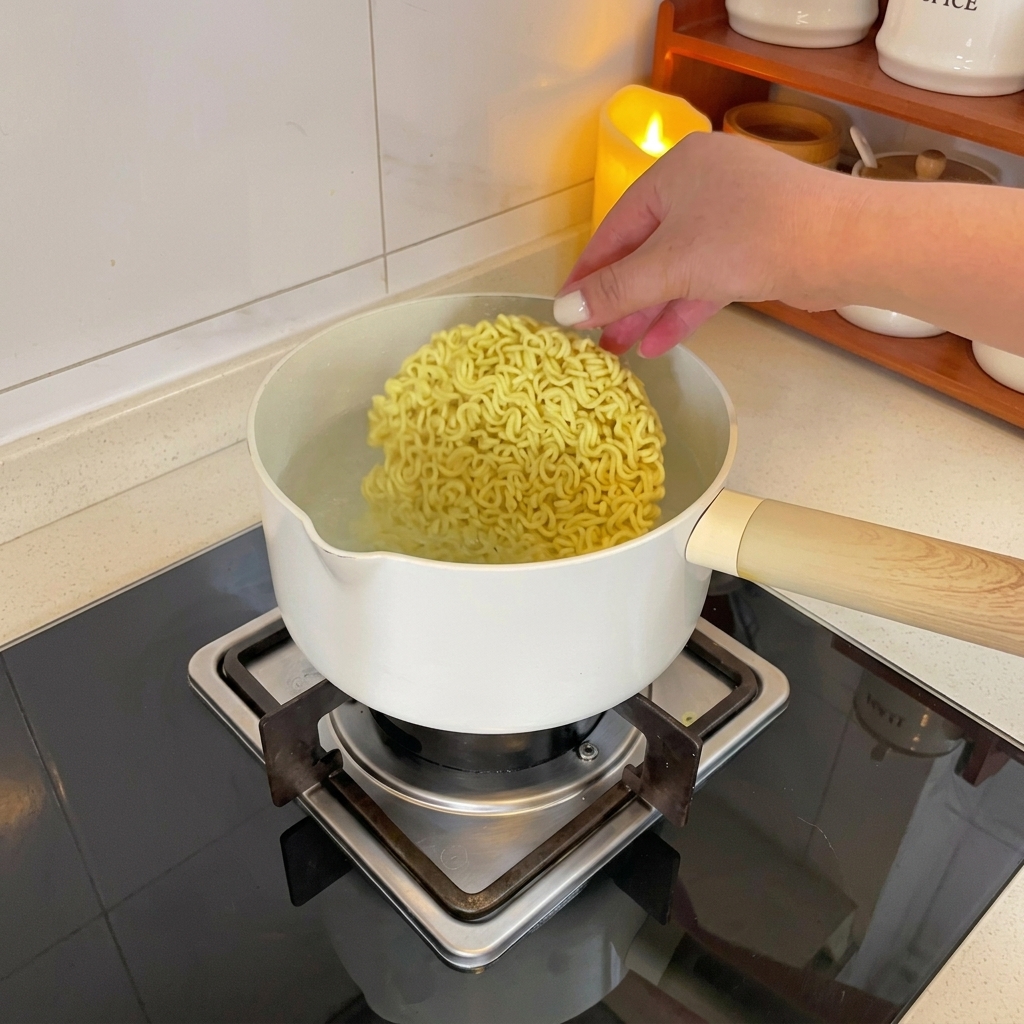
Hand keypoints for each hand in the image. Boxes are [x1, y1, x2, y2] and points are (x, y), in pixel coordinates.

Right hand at [555, 131, 854, 356]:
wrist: (847, 245)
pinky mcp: (757, 246)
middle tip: (592, 339)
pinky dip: (683, 309)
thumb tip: (564, 310)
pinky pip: (705, 278)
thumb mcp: (673, 264)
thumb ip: (616, 289)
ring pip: (676, 268)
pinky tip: (659, 343)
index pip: (616, 226)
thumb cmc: (752, 239)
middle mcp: (702, 186)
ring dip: (648, 310)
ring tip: (619, 349)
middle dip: (620, 298)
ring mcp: (732, 216)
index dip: (589, 272)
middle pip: (645, 249)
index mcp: (676, 170)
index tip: (565, 310)